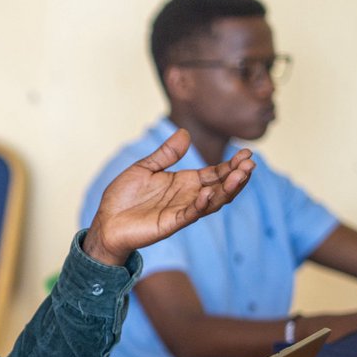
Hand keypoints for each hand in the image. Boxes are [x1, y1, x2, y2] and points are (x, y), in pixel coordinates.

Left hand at [83, 128, 254, 265]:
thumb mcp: (145, 168)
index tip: (247, 153)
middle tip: (250, 163)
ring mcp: (181, 211)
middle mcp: (187, 197)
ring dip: (227, 190)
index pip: (215, 173)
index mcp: (184, 182)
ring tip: (240, 175)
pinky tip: (208, 194)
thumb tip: (185, 133)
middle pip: (220, 187)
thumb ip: (165, 154)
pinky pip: (189, 215)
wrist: (105, 222)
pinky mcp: (170, 223)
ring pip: (212, 202)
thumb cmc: (123, 198)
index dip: (231, 165)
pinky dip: (200, 205)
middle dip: (236, 176)